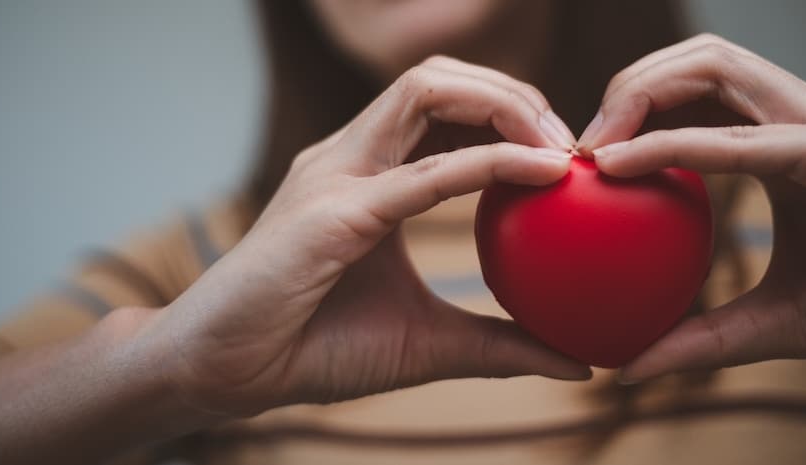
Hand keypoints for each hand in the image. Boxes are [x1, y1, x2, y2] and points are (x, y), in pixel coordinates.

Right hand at [142, 56, 587, 416]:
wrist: (229, 374)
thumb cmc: (318, 350)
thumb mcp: (430, 342)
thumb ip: (499, 343)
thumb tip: (577, 362)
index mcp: (366, 173)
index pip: (442, 106)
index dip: (507, 113)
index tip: (564, 158)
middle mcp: (350, 158)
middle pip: (437, 78)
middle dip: (511, 93)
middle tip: (570, 142)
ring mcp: (336, 175)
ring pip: (425, 89)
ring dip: (502, 103)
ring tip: (557, 146)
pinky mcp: (333, 211)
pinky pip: (424, 172)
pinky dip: (490, 163)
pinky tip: (543, 172)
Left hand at [578, 34, 805, 382]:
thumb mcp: (779, 322)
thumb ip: (707, 338)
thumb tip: (629, 366)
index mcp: (777, 144)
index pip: (691, 97)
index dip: (628, 114)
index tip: (574, 165)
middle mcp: (794, 117)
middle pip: (695, 62)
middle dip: (625, 86)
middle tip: (570, 146)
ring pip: (716, 64)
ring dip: (641, 93)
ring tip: (590, 146)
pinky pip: (749, 136)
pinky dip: (680, 143)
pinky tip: (622, 163)